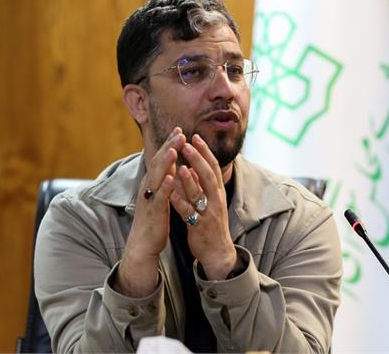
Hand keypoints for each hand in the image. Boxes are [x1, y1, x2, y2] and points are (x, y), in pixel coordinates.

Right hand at [116, 127, 185, 296]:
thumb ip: (163, 180)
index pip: (161, 159)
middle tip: (179, 131)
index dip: (170, 144)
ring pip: (156, 177)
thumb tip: (171, 165)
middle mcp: (148, 187)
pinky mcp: (153, 212)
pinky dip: (164, 186)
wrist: (143, 244)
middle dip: (168, 146)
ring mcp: (149, 199)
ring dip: (165, 162)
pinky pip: (159, 197)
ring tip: (174, 148)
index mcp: (152, 183)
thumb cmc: (153, 219)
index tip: (179, 130)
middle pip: (158, 162)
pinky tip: (171, 176)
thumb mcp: (159, 195)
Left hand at [170, 134, 236, 279]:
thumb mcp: (210, 201)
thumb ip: (201, 185)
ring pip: (199, 193)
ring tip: (180, 165)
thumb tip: (192, 166)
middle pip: (208, 175)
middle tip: (188, 143)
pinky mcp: (199, 226)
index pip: (213, 167)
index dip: (205, 152)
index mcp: (217, 192)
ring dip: (190, 179)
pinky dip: (180, 202)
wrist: (218, 252)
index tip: (195, 136)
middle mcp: (216, 200)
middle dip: (198, 158)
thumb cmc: (211, 224)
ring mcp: (208, 213)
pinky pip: (188, 212)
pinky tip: (170, 193)